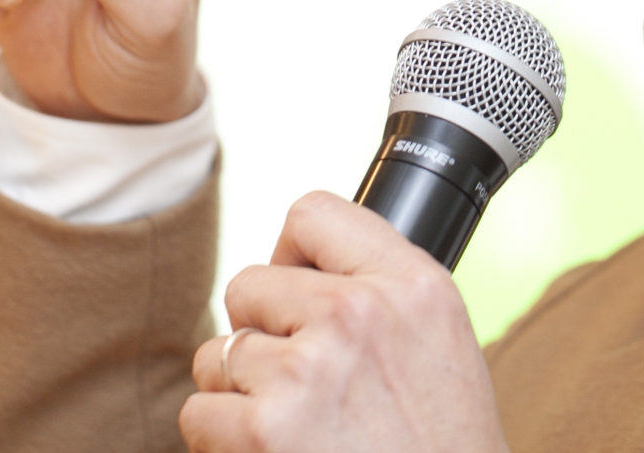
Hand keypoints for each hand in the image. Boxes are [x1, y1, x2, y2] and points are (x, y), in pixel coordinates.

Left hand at [181, 193, 509, 452]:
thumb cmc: (443, 447)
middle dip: (262, 336)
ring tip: (294, 431)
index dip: (293, 256)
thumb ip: (377, 293)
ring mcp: (309, 371)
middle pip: (249, 285)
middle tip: (304, 387)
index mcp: (414, 284)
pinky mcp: (265, 430)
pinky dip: (221, 442)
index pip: (314, 214)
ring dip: (241, 394)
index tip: (301, 294)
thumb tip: (296, 270)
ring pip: (218, 354)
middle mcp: (360, 314)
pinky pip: (200, 412)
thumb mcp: (440, 343)